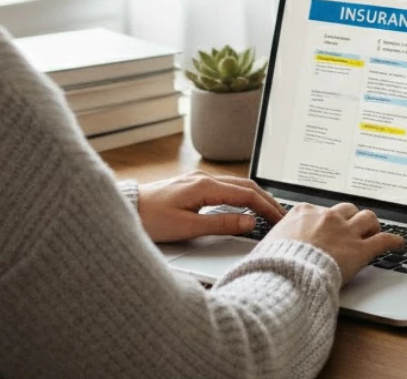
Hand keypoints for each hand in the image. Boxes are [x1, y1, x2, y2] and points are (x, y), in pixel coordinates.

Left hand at [136, 171, 284, 242]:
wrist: (125, 209)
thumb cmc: (150, 219)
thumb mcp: (188, 227)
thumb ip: (221, 224)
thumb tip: (249, 221)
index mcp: (205, 186)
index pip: (247, 195)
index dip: (267, 207)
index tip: (281, 219)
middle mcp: (203, 179)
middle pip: (245, 186)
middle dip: (266, 200)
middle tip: (281, 215)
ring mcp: (197, 181)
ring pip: (235, 186)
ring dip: (254, 197)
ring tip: (267, 211)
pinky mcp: (191, 187)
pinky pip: (224, 188)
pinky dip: (240, 196)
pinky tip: (242, 206)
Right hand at [265, 202, 404, 281]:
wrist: (286, 275)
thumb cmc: (273, 264)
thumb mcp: (268, 245)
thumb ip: (276, 241)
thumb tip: (268, 249)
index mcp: (303, 213)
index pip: (320, 210)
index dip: (326, 219)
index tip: (327, 226)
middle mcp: (327, 217)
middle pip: (346, 209)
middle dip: (351, 218)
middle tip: (353, 228)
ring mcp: (345, 232)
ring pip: (368, 217)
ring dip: (372, 225)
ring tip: (375, 231)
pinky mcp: (359, 250)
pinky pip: (383, 240)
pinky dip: (393, 241)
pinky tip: (399, 244)